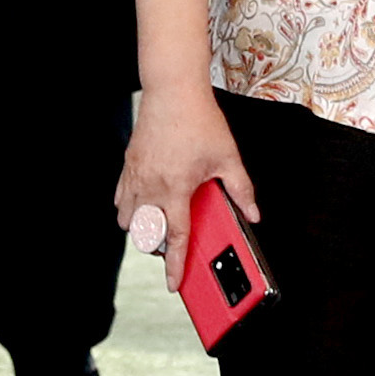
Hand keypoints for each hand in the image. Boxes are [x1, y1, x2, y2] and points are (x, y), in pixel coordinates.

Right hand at [117, 79, 255, 294]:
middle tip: (174, 241)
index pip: (176, 237)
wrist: (173, 91)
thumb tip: (252, 212)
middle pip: (147, 234)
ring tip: (161, 221)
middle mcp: (152, 186)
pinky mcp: (129, 166)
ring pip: (129, 219)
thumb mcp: (228, 157)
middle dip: (158, 246)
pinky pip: (122, 198)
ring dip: (142, 227)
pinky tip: (146, 202)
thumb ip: (241, 189)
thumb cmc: (199, 120)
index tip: (174, 283)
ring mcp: (136, 176)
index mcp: (176, 188)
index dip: (175, 265)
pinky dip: (131, 207)